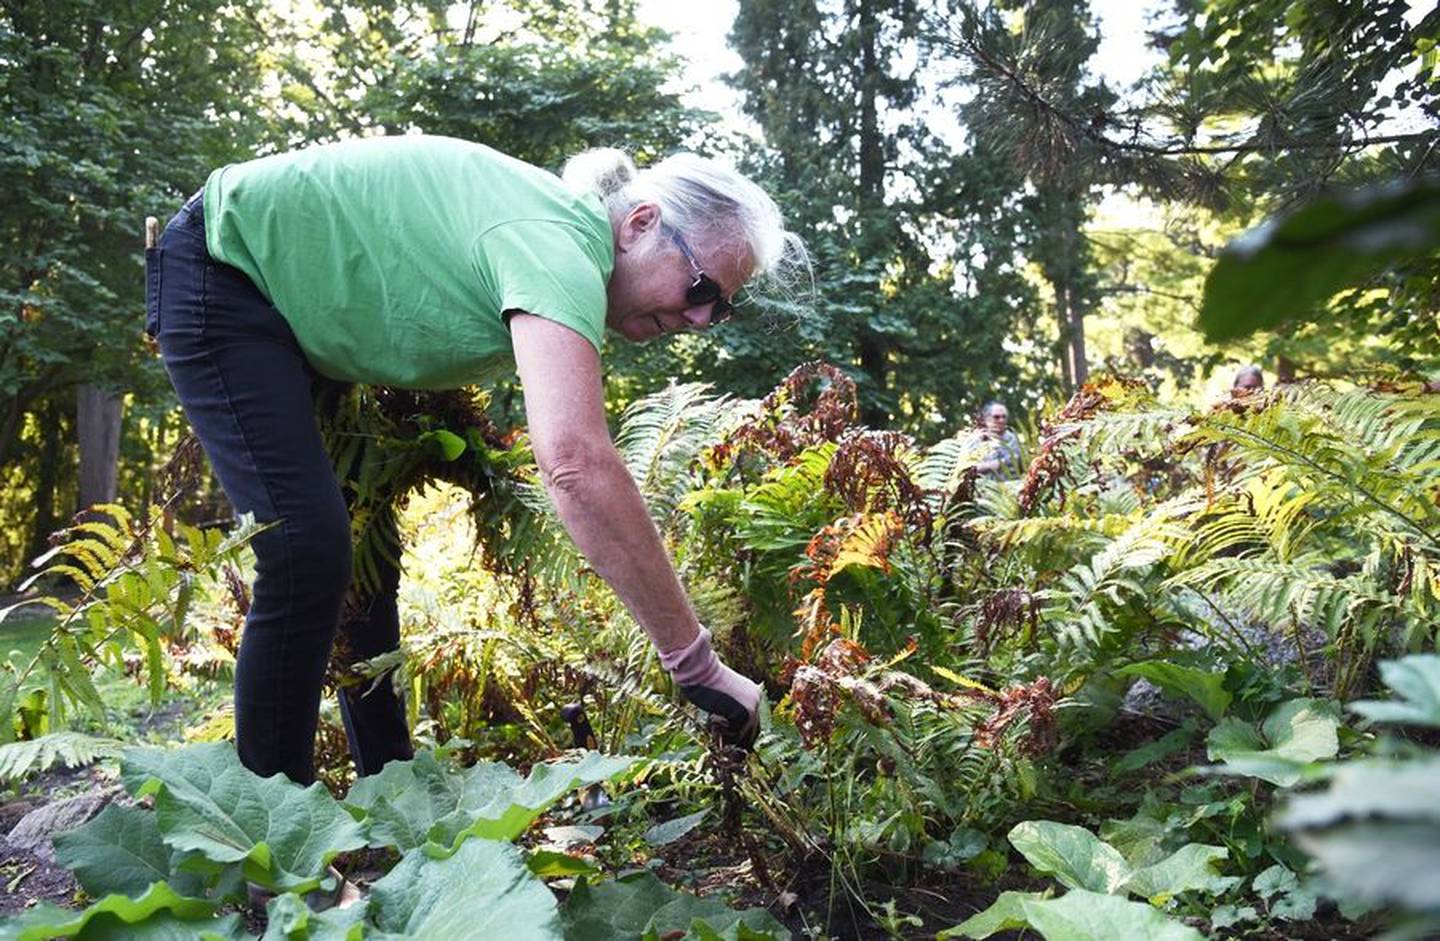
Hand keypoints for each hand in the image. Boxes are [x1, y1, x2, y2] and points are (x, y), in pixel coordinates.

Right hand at [659, 628, 760, 747]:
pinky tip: (712, 719)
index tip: (722, 735)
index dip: (738, 732)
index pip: (753, 722)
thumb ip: (730, 709)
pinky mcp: (746, 712)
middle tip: (717, 734)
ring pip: (744, 735)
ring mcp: (753, 706)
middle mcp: (756, 699)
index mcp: (752, 693)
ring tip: (712, 723)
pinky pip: (737, 734)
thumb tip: (729, 731)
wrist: (700, 671)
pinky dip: (723, 732)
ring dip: (727, 735)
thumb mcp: (722, 696)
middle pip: (753, 731)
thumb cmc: (703, 681)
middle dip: (735, 738)